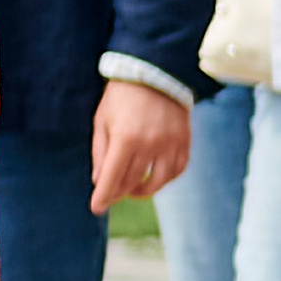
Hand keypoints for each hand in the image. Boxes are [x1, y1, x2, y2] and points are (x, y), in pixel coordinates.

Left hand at [91, 79, 191, 215]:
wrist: (154, 71)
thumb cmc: (121, 97)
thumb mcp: (102, 120)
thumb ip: (100, 152)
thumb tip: (99, 181)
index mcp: (125, 138)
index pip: (112, 177)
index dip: (103, 196)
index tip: (96, 208)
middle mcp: (150, 143)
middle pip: (133, 181)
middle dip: (119, 192)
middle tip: (111, 195)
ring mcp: (170, 143)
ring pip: (158, 181)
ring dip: (143, 190)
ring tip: (133, 190)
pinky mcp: (184, 140)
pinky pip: (177, 169)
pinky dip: (166, 178)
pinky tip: (155, 177)